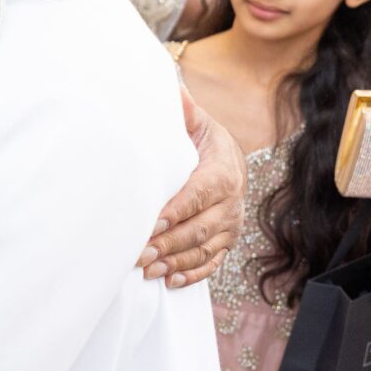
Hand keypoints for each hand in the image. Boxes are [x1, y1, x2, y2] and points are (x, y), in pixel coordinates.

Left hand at [140, 89, 244, 286]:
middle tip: (139, 254)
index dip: (175, 212)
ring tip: (148, 271)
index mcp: (221, 173)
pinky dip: (192, 273)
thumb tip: (173, 90)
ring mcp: (230, 225)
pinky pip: (213, 262)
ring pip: (204, 248)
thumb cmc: (204, 140)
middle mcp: (230, 202)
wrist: (230, 158)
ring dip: (175, 261)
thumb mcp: (197, 122)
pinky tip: (170, 281)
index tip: (151, 224)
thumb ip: (183, 111)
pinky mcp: (227, 240)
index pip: (198, 195)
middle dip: (168, 243)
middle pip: (199, 228)